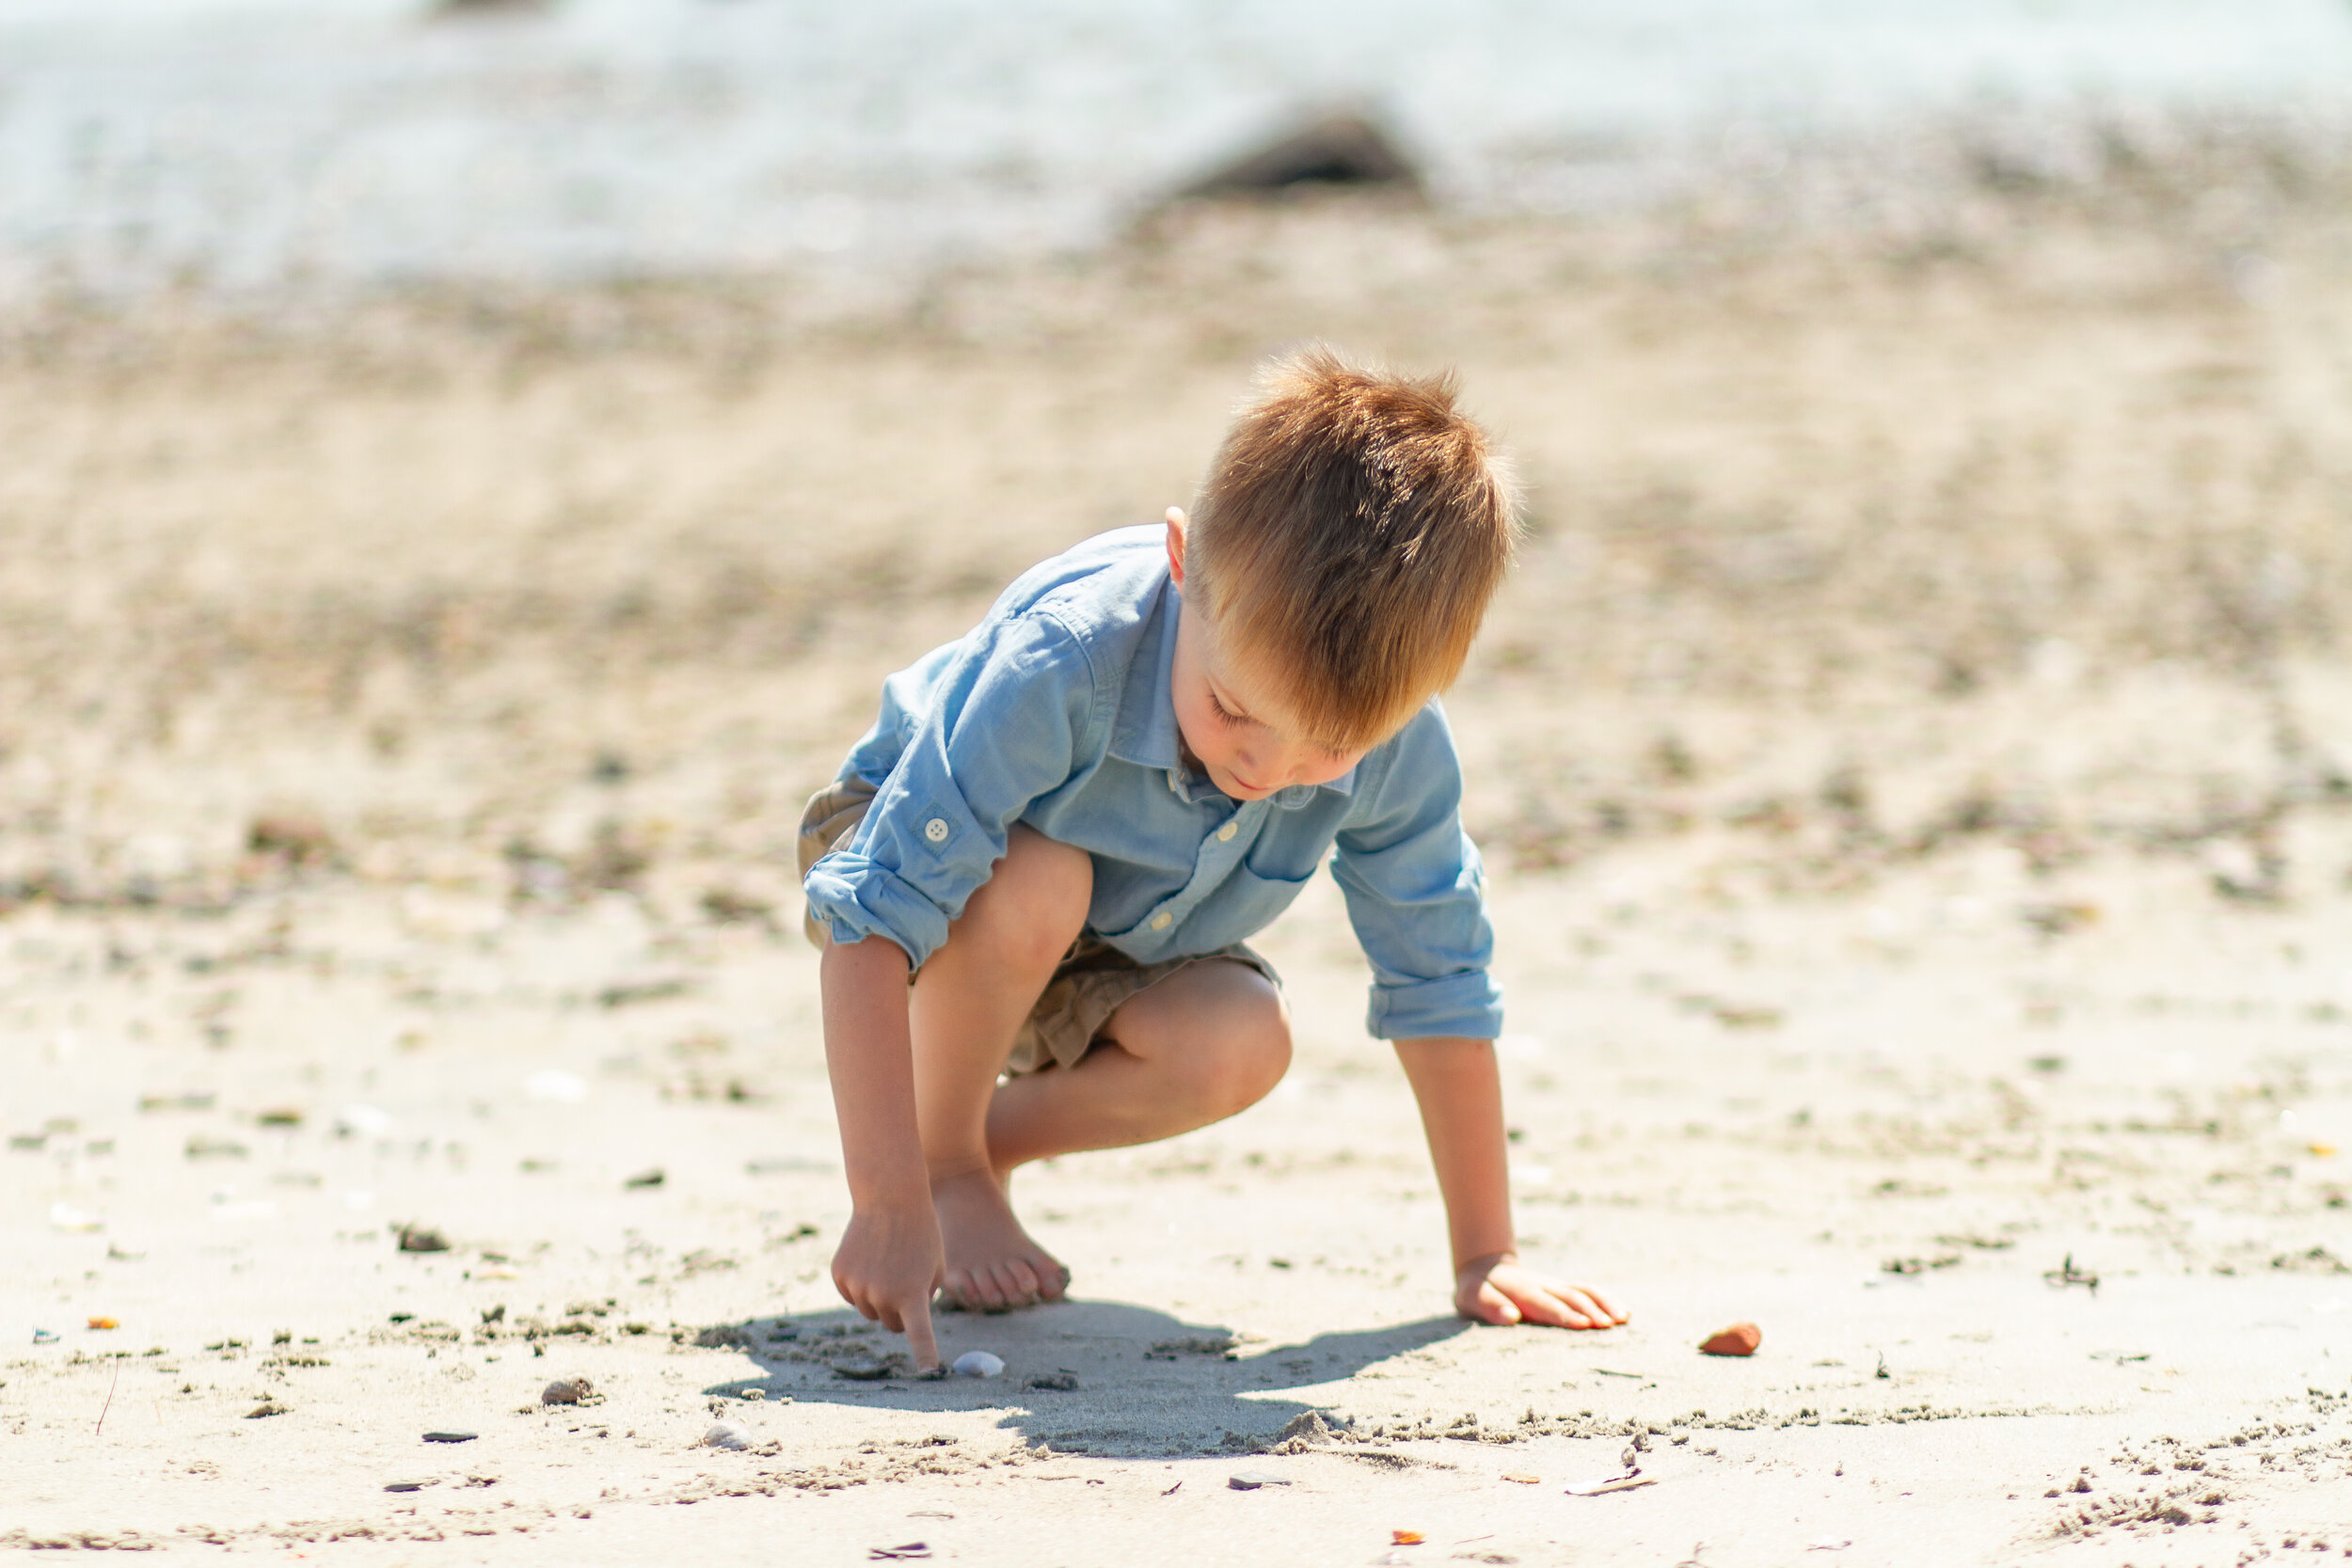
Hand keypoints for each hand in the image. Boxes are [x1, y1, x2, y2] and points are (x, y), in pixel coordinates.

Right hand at [830, 1201, 945, 1369]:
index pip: (919, 1335)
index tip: (930, 1374)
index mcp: (912, 1293)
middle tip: (906, 1282)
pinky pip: (852, 1295)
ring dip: (880, 1298)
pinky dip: (861, 1285)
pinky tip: (869, 1258)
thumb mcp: (936, 1266)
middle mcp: (883, 1295)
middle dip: (901, 1312)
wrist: (889, 1198)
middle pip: (892, 1324)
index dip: (925, 1355)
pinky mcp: (840, 1276)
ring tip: (889, 1263)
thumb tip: (907, 1321)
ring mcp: (858, 1286)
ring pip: (870, 1311)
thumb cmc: (921, 1232)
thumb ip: (924, 1297)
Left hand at [1454, 1251, 1626, 1329]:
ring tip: (1623, 1318)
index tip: (1583, 1325)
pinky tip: (1624, 1313)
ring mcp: (1555, 1285)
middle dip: (1590, 1311)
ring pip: (1583, 1292)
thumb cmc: (1476, 1290)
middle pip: (1570, 1297)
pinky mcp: (1562, 1288)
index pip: (1545, 1304)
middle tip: (1610, 1325)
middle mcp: (1543, 1286)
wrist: (1485, 1267)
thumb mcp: (1470, 1297)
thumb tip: (1511, 1316)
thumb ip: (1489, 1306)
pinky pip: (1588, 1291)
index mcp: (1521, 1291)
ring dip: (1604, 1304)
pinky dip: (1606, 1299)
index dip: (1564, 1314)